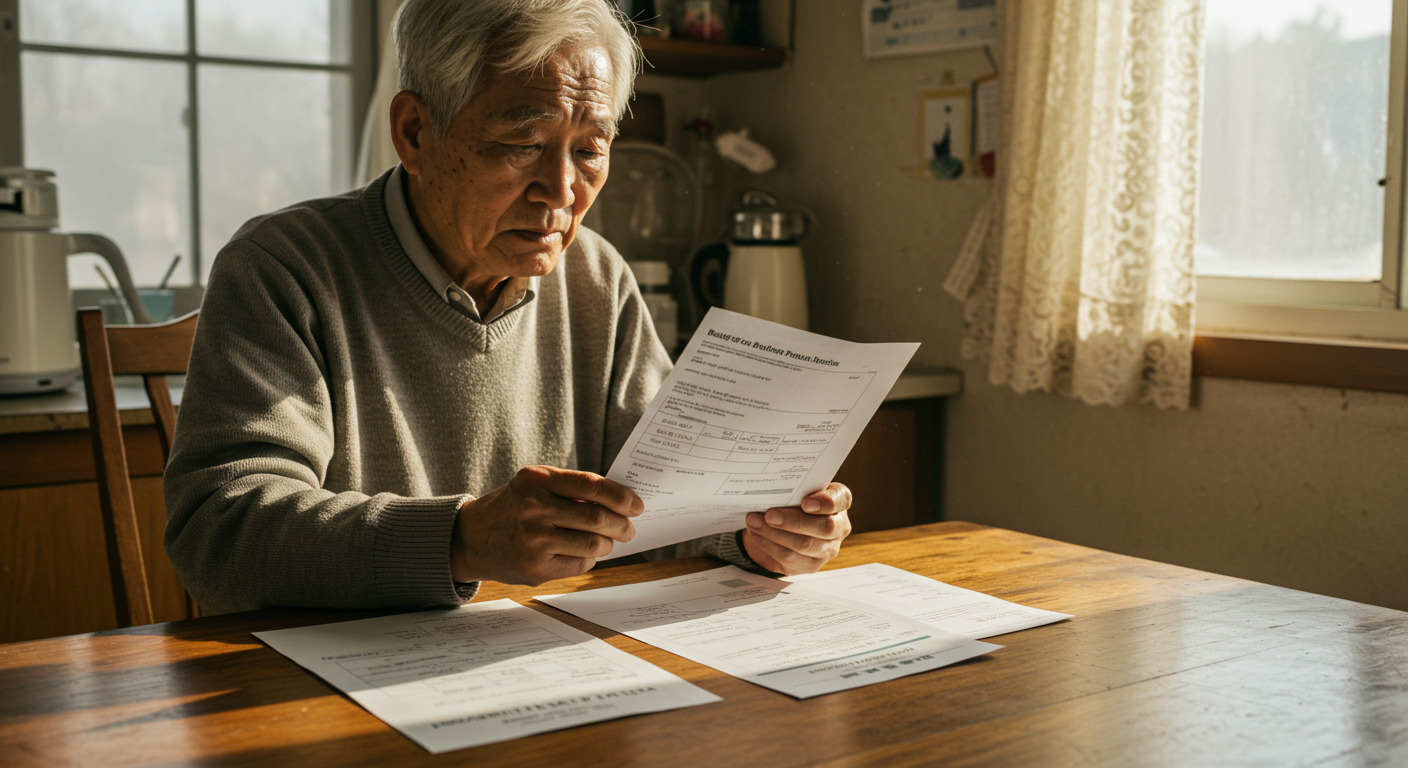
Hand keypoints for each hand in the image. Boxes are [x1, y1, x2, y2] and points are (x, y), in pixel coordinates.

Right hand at [451, 466, 642, 585]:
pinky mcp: (534, 568)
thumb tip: (619, 502)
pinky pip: (580, 564)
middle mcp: (533, 508)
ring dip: (608, 544)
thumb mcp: (533, 485)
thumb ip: (570, 489)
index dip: (621, 496)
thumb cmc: (512, 507)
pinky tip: (583, 553)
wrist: (469, 538)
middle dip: (622, 525)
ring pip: (593, 544)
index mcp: (536, 479)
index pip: (591, 485)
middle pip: (597, 518)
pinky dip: (589, 559)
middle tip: (629, 528)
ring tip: (606, 541)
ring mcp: (533, 540)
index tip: (636, 504)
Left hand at [742, 482, 852, 574]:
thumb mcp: (798, 490)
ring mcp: (828, 548)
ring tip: (754, 522)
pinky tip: (756, 534)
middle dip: (794, 521)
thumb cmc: (794, 501)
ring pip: (804, 544)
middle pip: (824, 527)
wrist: (786, 527)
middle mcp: (839, 526)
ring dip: (774, 533)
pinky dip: (769, 544)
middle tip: (769, 514)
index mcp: (840, 501)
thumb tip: (769, 488)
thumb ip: (793, 489)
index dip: (825, 502)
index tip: (805, 503)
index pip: (840, 500)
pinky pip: (790, 557)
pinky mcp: (811, 565)